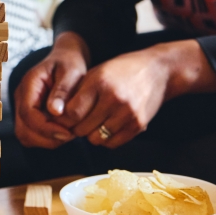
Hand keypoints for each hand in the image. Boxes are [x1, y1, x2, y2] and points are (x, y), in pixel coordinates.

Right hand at [12, 32, 88, 147]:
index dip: (46, 128)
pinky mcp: (29, 116)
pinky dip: (46, 140)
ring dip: (46, 141)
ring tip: (68, 134)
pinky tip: (63, 132)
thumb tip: (55, 112)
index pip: (28, 113)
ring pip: (26, 136)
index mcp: (30, 83)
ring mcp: (23, 107)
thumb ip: (63, 90)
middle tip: (71, 135)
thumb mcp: (72, 71)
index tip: (68, 133)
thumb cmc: (70, 63)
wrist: (66, 59)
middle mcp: (21, 97)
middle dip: (47, 138)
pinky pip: (31, 136)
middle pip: (23, 129)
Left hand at [61, 40, 215, 148]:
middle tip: (79, 121)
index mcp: (98, 82)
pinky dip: (106, 138)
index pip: (71, 112)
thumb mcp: (96, 73)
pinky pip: (112, 143)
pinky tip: (107, 126)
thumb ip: (77, 93)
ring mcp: (127, 113)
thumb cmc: (121, 71)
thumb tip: (57, 115)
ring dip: (91, 134)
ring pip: (96, 139)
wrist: (158, 71)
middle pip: (81, 129)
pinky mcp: (138, 125)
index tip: (65, 117)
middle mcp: (113, 99)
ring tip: (94, 122)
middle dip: (76, 127)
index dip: (64, 118)